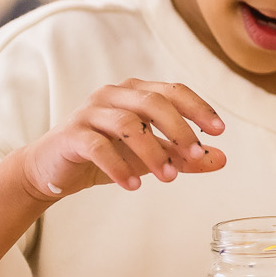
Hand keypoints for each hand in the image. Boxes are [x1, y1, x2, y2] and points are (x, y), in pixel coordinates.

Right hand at [16, 79, 225, 199]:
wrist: (54, 170)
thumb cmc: (106, 156)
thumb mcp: (150, 157)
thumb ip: (182, 156)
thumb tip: (222, 159)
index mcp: (135, 93)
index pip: (172, 91)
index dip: (198, 107)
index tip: (219, 130)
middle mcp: (112, 96)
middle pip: (153, 102)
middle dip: (179, 128)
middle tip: (196, 154)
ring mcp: (89, 113)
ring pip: (127, 123)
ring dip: (152, 151)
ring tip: (169, 178)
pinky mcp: (71, 135)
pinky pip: (98, 147)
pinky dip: (118, 167)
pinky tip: (133, 185)